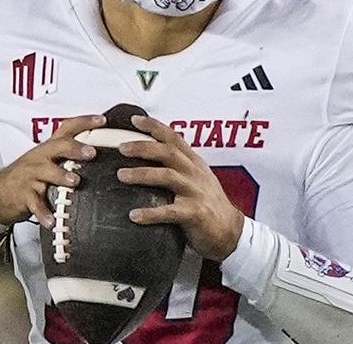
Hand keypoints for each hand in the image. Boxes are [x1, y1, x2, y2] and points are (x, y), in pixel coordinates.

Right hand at [0, 114, 102, 227]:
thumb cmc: (28, 175)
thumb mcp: (45, 160)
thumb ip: (67, 155)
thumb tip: (99, 151)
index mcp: (48, 148)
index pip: (67, 128)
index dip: (84, 122)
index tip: (102, 120)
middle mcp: (40, 158)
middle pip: (58, 147)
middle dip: (75, 148)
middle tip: (92, 153)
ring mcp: (31, 176)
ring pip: (47, 173)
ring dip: (61, 176)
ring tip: (74, 182)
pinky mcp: (24, 195)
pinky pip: (35, 204)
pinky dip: (44, 212)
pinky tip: (52, 220)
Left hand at [117, 114, 243, 261]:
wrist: (230, 232)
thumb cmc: (209, 204)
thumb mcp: (197, 177)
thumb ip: (179, 164)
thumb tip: (151, 152)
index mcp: (194, 163)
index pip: (174, 138)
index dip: (154, 126)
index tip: (134, 120)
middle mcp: (194, 173)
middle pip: (168, 152)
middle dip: (143, 147)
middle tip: (122, 148)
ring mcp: (196, 192)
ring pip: (167, 176)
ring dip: (142, 174)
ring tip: (121, 175)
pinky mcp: (195, 213)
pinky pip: (169, 211)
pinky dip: (150, 213)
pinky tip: (135, 215)